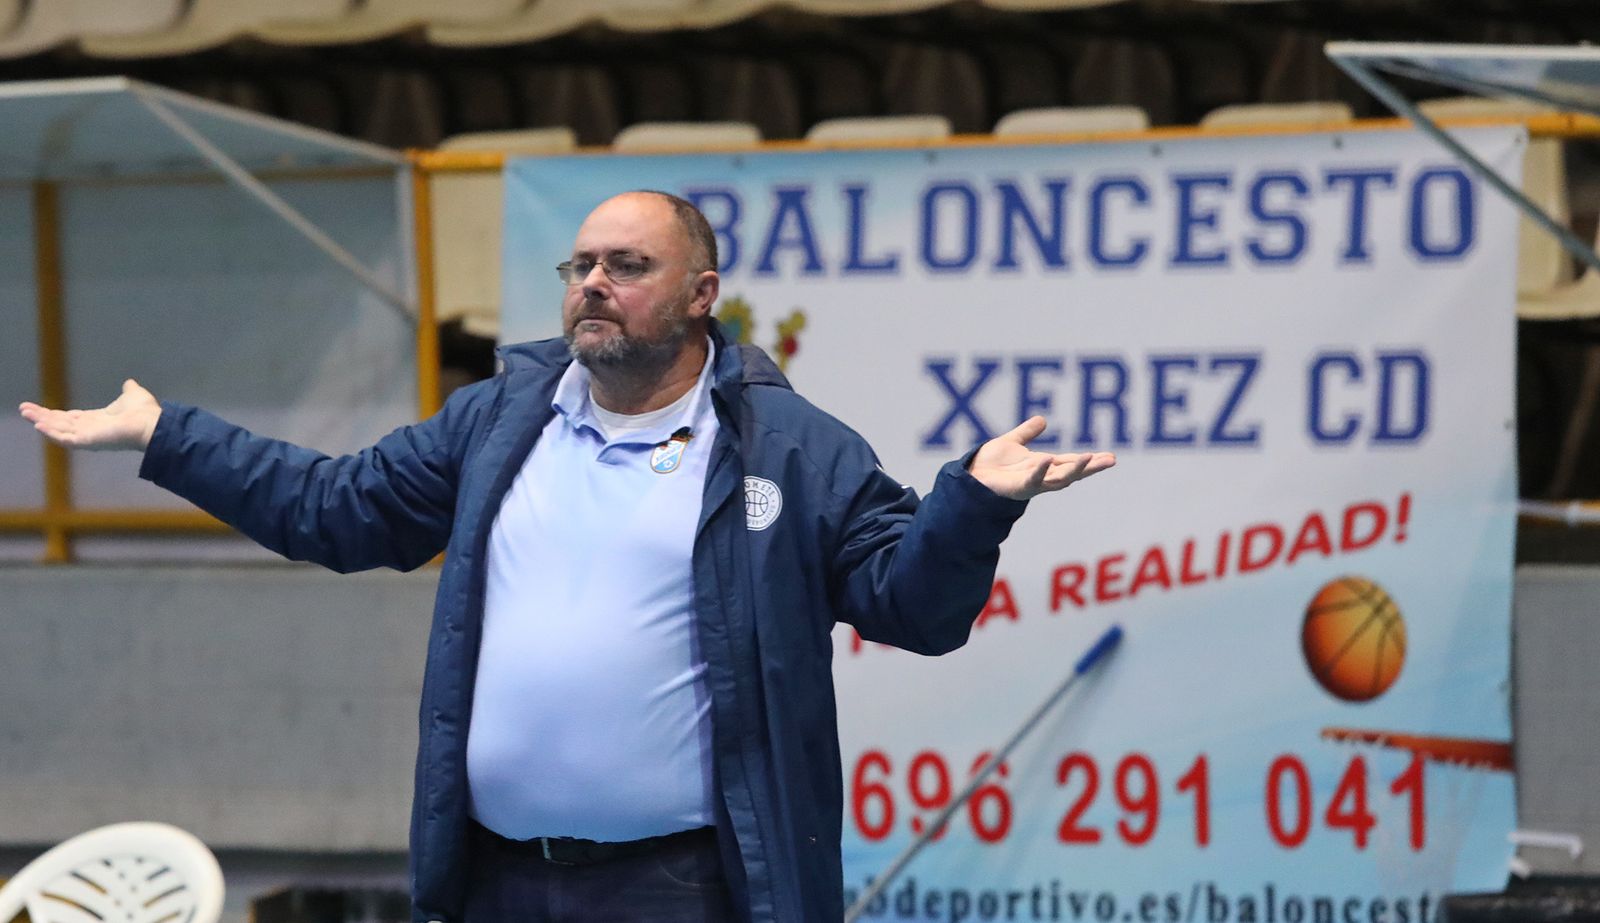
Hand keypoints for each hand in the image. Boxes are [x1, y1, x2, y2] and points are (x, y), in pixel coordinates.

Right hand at [19, 379, 161, 450]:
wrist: (152, 424)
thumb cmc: (143, 412)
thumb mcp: (133, 395)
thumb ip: (128, 390)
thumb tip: (129, 382)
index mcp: (98, 420)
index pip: (71, 418)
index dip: (56, 414)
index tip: (40, 409)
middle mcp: (90, 429)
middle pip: (60, 423)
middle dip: (42, 416)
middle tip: (24, 409)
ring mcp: (88, 437)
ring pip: (59, 429)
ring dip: (42, 421)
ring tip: (25, 413)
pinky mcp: (88, 441)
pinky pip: (65, 439)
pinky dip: (52, 433)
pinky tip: (38, 425)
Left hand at [968, 416, 1115, 500]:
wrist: (969, 477)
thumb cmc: (990, 465)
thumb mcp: (1012, 443)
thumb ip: (1027, 433)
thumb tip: (1042, 420)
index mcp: (1043, 466)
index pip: (1071, 462)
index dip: (1090, 460)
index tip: (1111, 457)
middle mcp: (1041, 477)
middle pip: (1071, 472)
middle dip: (1091, 467)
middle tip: (1110, 460)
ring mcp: (1031, 484)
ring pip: (1058, 479)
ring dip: (1074, 470)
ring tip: (1090, 458)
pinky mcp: (1017, 488)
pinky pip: (1031, 480)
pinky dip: (1040, 471)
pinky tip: (1046, 459)